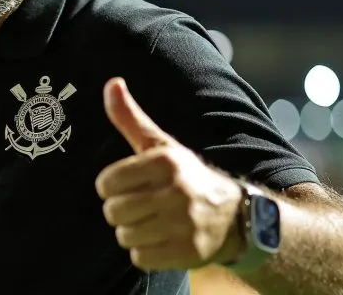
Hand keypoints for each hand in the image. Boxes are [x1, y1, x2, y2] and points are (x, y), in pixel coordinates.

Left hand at [95, 78, 243, 270]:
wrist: (236, 217)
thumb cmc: (186, 177)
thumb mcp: (160, 145)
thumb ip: (130, 117)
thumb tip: (111, 83)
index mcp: (165, 162)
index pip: (106, 183)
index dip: (112, 187)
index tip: (129, 186)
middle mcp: (176, 191)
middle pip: (113, 212)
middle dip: (122, 212)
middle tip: (142, 207)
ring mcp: (184, 224)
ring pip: (125, 237)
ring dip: (133, 233)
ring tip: (154, 223)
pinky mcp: (188, 252)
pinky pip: (140, 259)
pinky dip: (145, 253)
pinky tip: (162, 240)